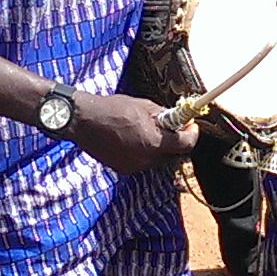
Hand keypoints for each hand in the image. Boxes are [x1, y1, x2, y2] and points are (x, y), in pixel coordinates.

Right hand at [64, 90, 198, 174]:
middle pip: (174, 156)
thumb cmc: (113, 109)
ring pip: (158, 161)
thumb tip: (178, 120)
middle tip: (175, 128)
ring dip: (161, 148)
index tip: (191, 126)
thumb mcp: (144, 106)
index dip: (192, 134)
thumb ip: (164, 116)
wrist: (84, 121)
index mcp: (153, 142)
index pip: (186, 145)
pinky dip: (145, 153)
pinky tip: (135, 139)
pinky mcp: (124, 169)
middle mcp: (146, 159)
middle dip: (178, 142)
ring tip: (151, 131)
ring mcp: (134, 167)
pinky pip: (143, 163)